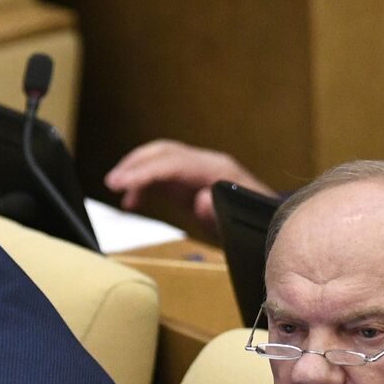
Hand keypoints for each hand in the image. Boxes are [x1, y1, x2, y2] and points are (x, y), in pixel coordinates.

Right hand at [104, 139, 276, 232]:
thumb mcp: (240, 229)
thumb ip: (220, 215)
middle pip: (164, 153)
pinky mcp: (193, 182)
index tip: (118, 183)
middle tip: (111, 183)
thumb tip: (200, 198)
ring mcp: (200, 171)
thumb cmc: (257, 229)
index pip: (173, 164)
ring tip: (117, 189)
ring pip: (161, 159)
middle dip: (135, 165)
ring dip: (136, 171)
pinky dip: (145, 184)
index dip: (143, 172)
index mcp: (218, 172)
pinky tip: (132, 202)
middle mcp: (208, 164)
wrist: (272, 227)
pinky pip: (164, 176)